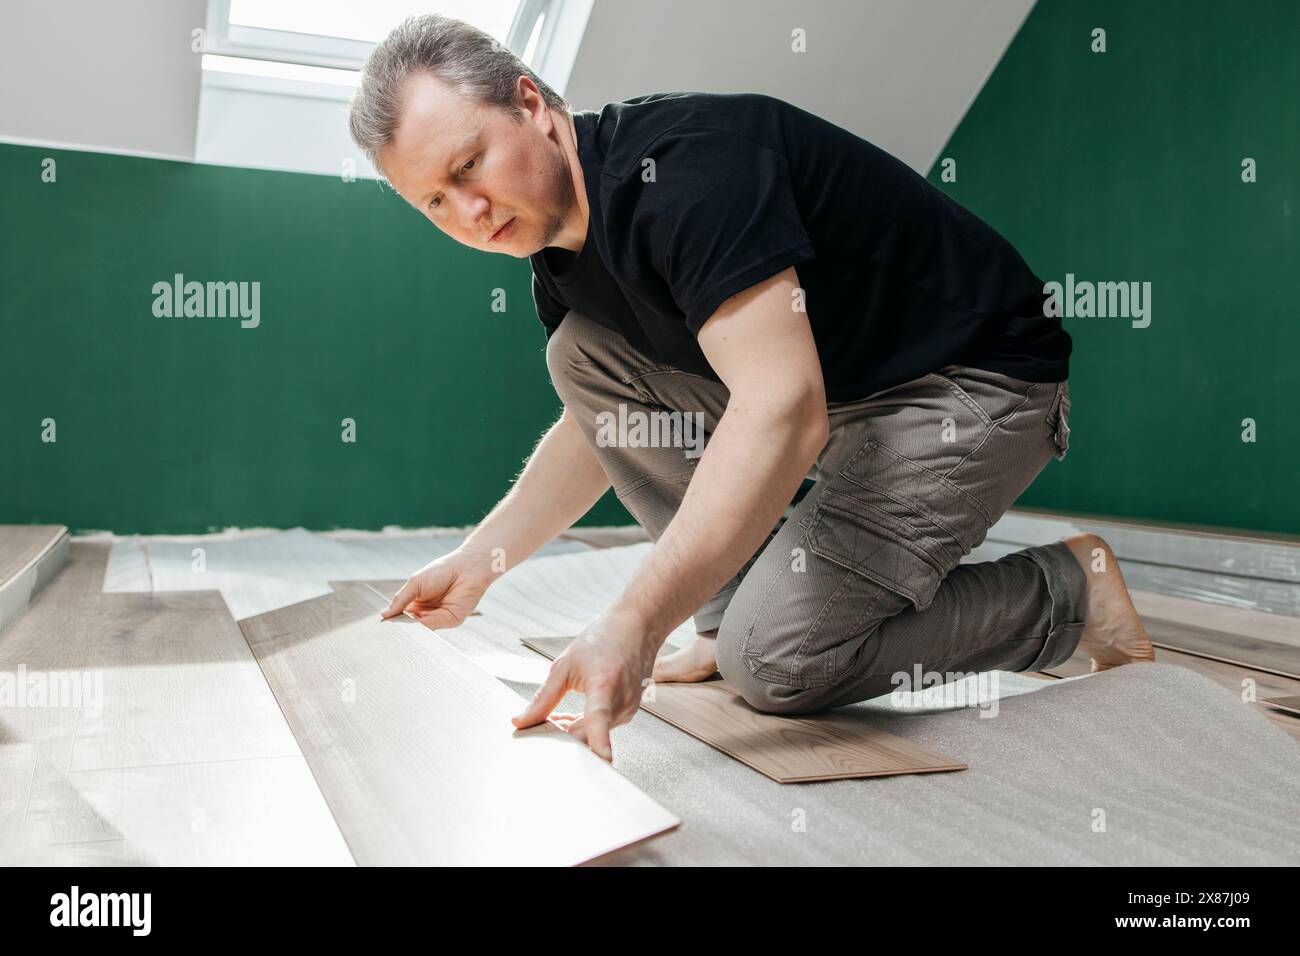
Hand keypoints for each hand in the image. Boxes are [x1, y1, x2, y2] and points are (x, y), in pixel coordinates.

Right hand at [381, 548, 493, 628]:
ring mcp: (439, 617)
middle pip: (411, 625)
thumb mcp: (415, 583)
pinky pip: (436, 625)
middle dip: (402, 627)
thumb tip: (384, 614)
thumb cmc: (441, 571)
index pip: (401, 617)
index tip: (383, 624)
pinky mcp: (452, 620)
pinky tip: (419, 619)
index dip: (393, 621)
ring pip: (422, 628)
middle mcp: (427, 613)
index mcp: (416, 604)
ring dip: (413, 626)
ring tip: (404, 621)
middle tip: (391, 628)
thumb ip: (400, 599)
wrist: (465, 566)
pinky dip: (427, 624)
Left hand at [511, 607, 657, 760]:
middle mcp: (622, 702)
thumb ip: (543, 698)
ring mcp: (629, 710)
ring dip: (572, 731)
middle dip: (561, 737)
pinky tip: (573, 715)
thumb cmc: (605, 639)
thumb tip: (521, 721)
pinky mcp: (629, 713)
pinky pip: (602, 729)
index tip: (602, 758)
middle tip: (540, 727)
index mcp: (604, 685)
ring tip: (557, 716)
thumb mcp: (565, 665)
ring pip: (594, 735)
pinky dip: (585, 726)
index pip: (600, 719)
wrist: (636, 628)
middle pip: (588, 737)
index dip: (600, 741)